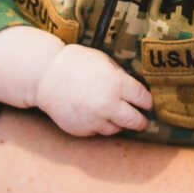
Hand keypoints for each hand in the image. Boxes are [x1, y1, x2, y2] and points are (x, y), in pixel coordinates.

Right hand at [35, 44, 151, 135]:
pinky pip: (97, 131)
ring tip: (114, 115)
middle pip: (135, 121)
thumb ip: (120, 76)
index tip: (148, 104)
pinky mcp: (82, 129)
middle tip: (143, 122)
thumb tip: (136, 90)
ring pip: (116, 129)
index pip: (144, 99)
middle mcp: (108, 104)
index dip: (148, 102)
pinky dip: (99, 125)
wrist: (45, 76)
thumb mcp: (103, 61)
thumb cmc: (75, 63)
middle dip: (141, 122)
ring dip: (118, 124)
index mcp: (116, 84)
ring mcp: (95, 119)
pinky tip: (93, 114)